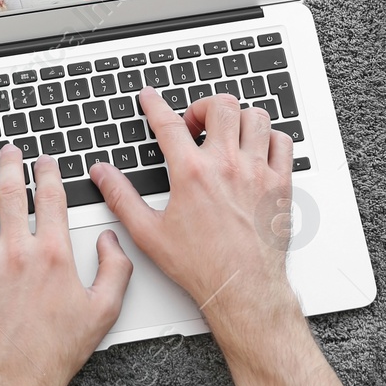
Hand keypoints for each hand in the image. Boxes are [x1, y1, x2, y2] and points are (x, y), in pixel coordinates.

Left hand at [0, 146, 132, 385]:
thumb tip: (110, 240)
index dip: (48, 171)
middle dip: (10, 165)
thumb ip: (115, 268)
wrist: (16, 379)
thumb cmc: (57, 350)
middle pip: (11, 192)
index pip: (51, 196)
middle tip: (9, 154)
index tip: (45, 162)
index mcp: (53, 254)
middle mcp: (17, 252)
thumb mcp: (104, 310)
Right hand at [90, 88, 298, 325]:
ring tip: (225, 135)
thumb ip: (121, 197)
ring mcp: (257, 172)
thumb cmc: (200, 265)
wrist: (242, 288)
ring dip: (237, 119)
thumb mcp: (148, 232)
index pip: (168, 122)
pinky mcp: (280, 183)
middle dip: (202, 107)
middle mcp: (227, 165)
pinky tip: (256, 150)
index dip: (154, 104)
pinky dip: (269, 137)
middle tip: (194, 125)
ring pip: (254, 116)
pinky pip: (282, 141)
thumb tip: (103, 174)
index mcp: (192, 174)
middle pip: (220, 106)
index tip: (149, 97)